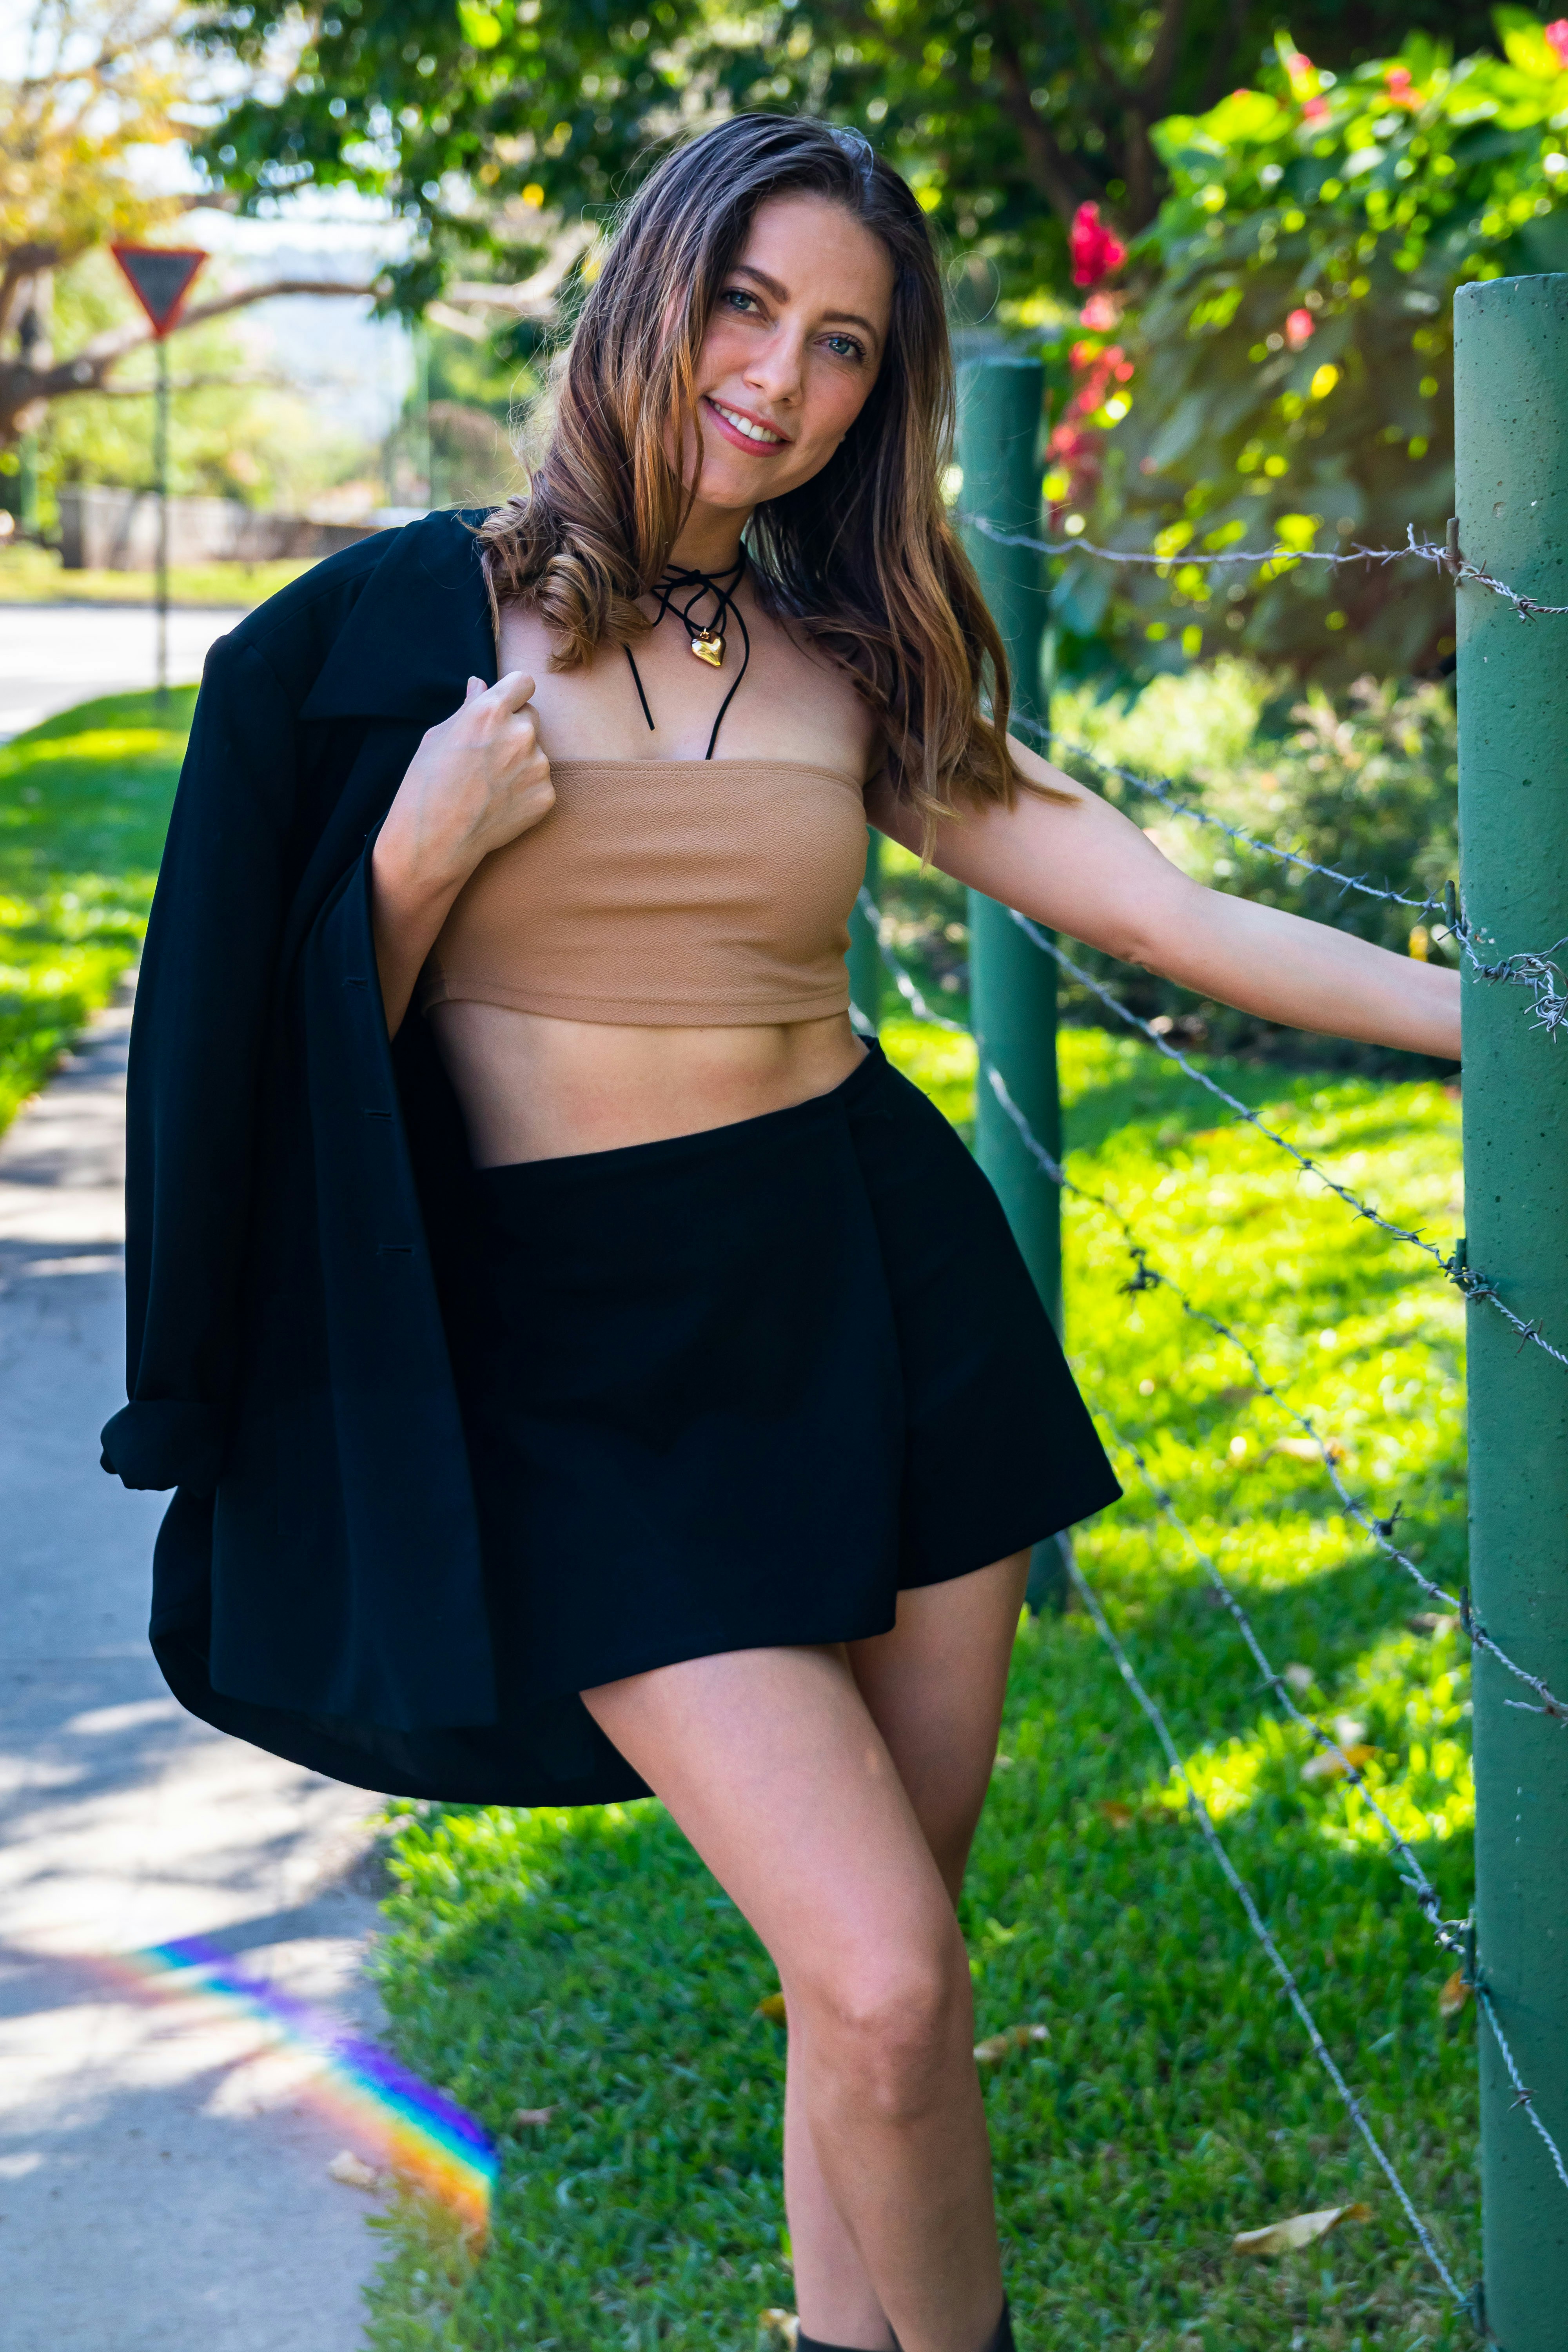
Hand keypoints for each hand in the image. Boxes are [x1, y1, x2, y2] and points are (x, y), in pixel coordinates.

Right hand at [383, 670, 554, 896]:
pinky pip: (540, 783)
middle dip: (514, 728)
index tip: (506, 706)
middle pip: (531, 716)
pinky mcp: (546, 796)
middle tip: (488, 754)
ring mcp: (537, 766)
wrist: (436, 839)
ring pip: (536, 752)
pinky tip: (499, 803)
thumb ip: (468, 707)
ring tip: (490, 784)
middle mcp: (521, 733)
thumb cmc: (427, 784)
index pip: (524, 682)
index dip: (514, 694)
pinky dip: (525, 790)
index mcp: (491, 711)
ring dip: (520, 761)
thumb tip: (480, 683)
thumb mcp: (438, 736)